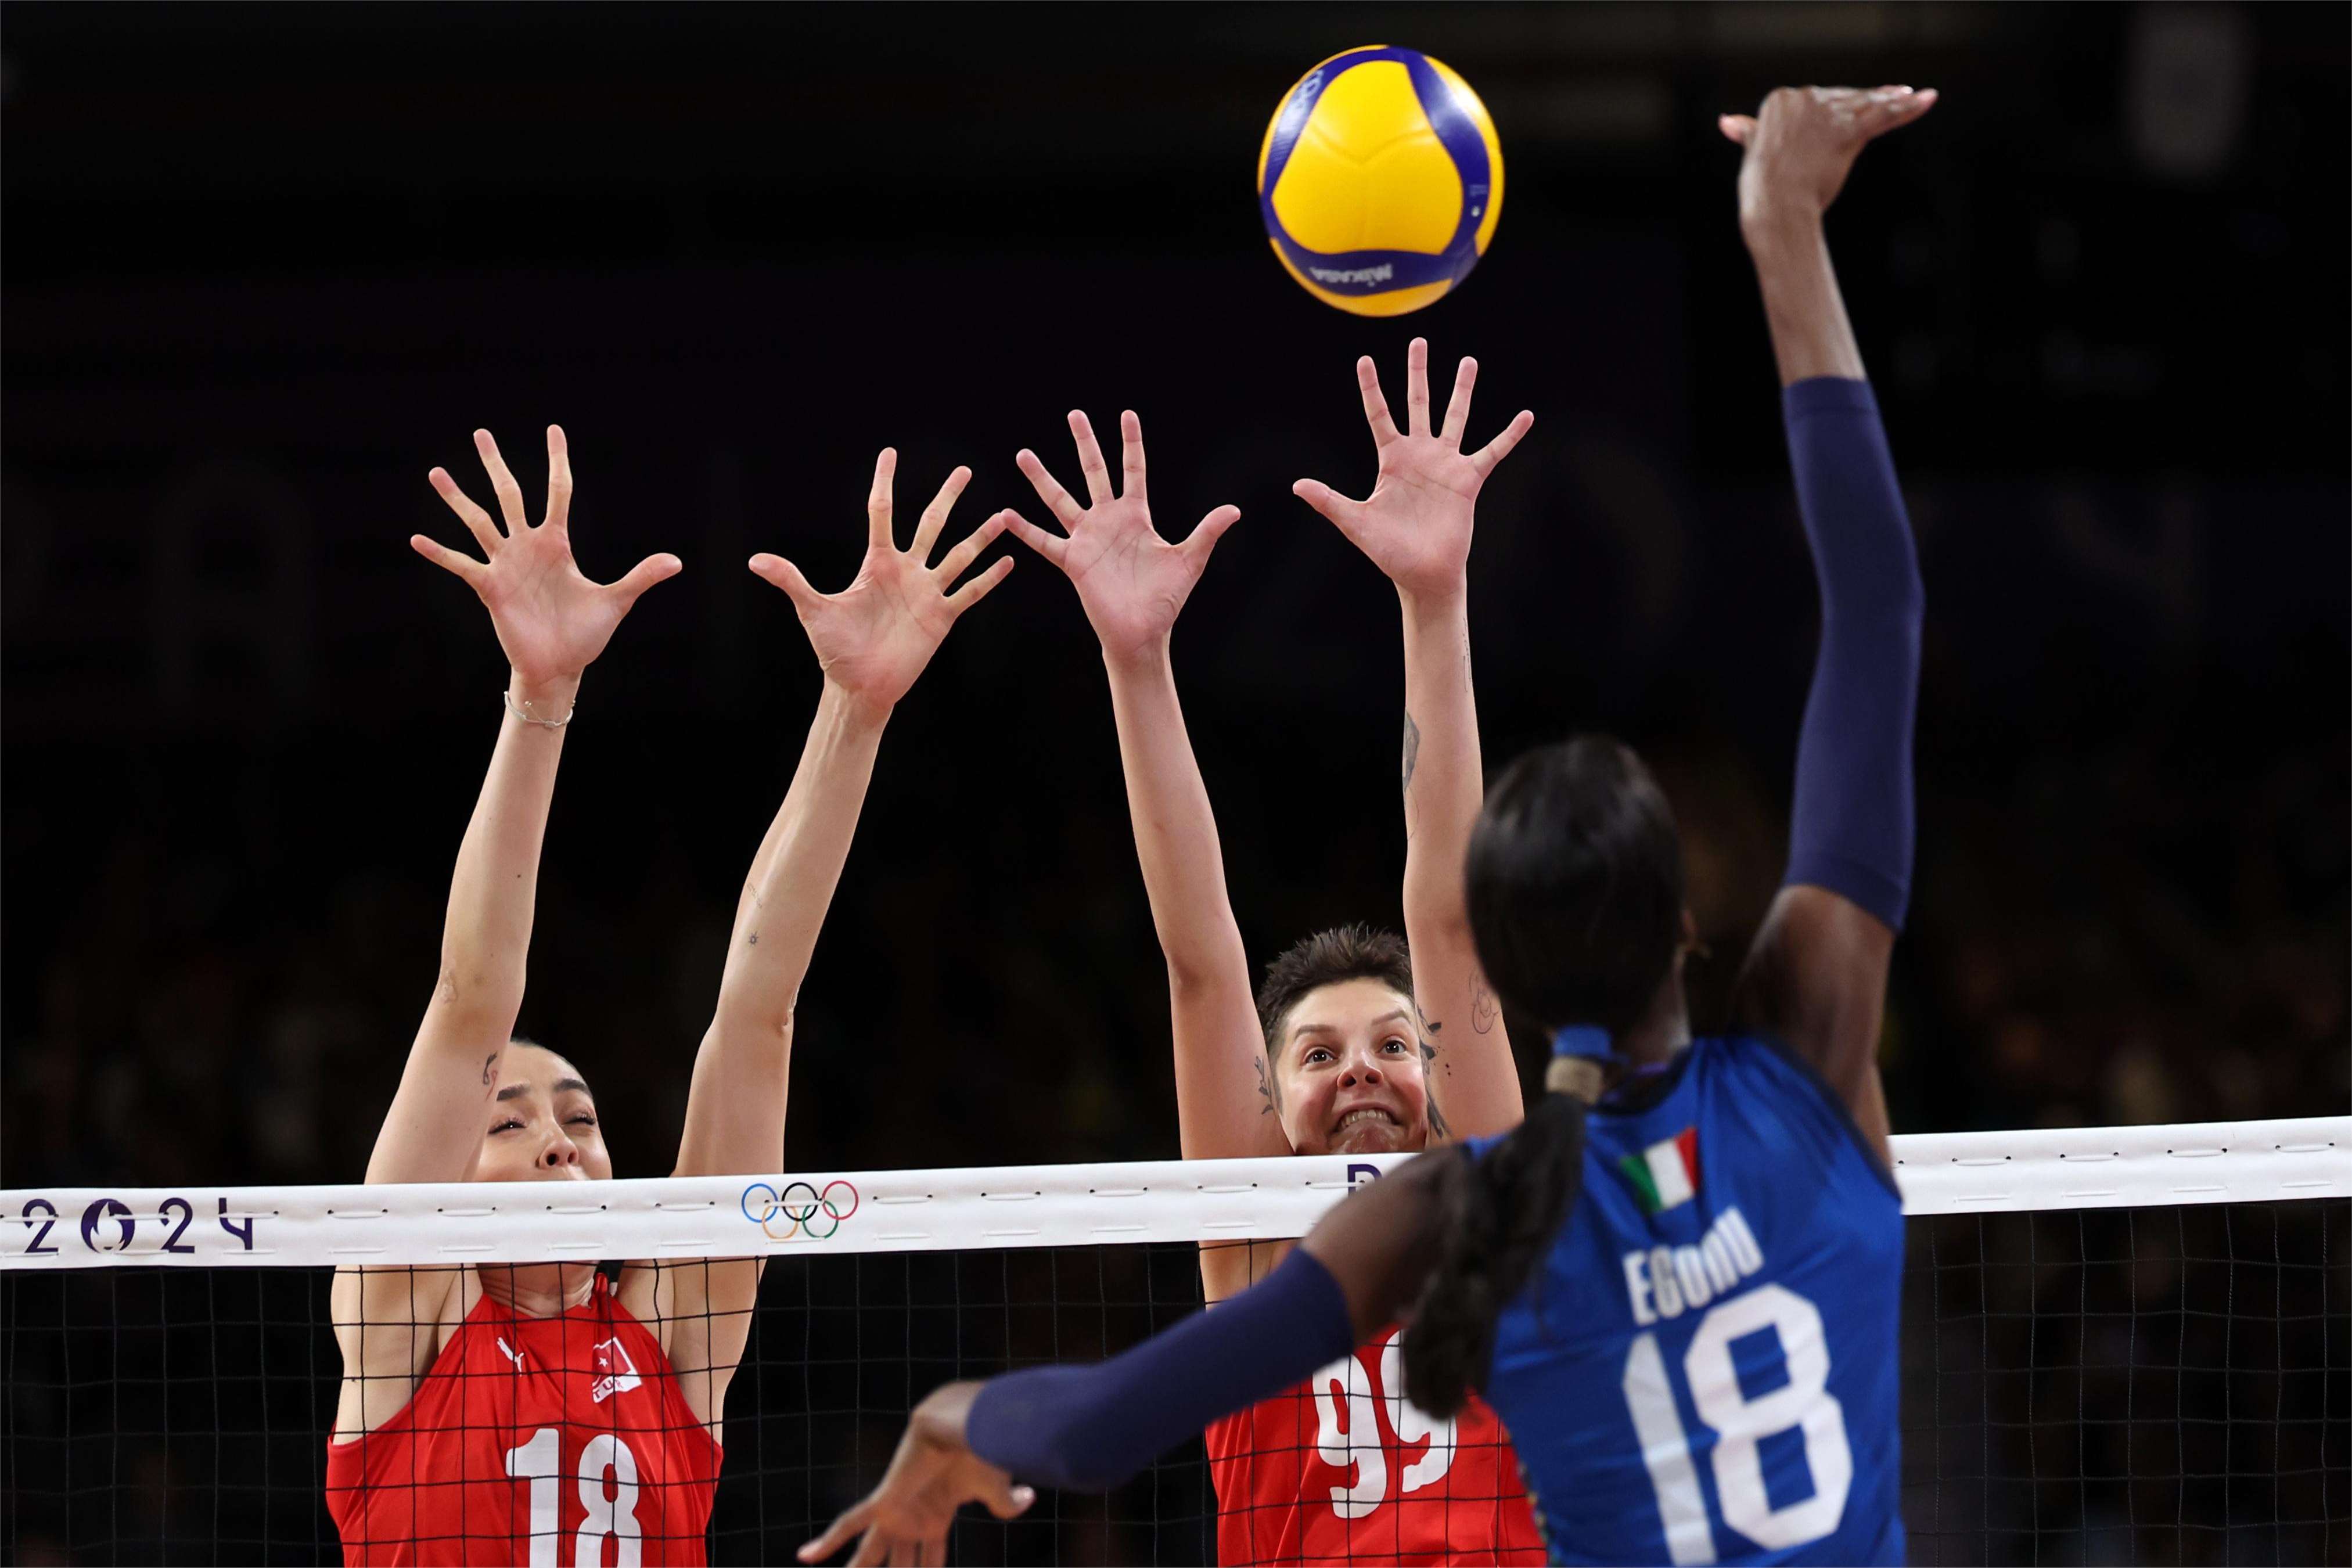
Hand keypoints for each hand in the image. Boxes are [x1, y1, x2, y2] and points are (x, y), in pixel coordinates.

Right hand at [412, 426, 680, 690]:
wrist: (561, 667)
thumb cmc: (585, 634)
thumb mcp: (616, 601)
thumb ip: (641, 577)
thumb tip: (676, 561)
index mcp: (557, 543)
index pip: (558, 492)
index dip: (557, 461)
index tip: (554, 429)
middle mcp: (528, 547)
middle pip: (509, 495)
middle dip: (496, 464)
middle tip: (482, 432)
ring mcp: (506, 565)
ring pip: (478, 521)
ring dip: (457, 499)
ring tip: (436, 472)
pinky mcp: (490, 588)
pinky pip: (462, 565)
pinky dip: (440, 554)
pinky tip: (417, 540)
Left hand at [750, 451, 1012, 713]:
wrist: (859, 686)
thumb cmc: (835, 649)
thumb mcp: (813, 610)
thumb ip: (791, 580)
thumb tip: (755, 561)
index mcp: (877, 564)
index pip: (882, 512)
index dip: (885, 481)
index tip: (890, 453)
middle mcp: (906, 572)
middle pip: (931, 525)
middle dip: (947, 497)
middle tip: (963, 471)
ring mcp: (927, 592)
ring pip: (959, 555)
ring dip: (981, 537)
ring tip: (1002, 516)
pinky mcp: (942, 617)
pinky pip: (969, 593)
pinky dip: (989, 579)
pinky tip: (1009, 561)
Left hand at [799, 1381, 1034, 1566]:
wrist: (962, 1423)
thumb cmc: (981, 1451)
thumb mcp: (994, 1488)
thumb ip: (1007, 1503)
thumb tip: (1028, 1498)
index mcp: (938, 1518)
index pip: (931, 1561)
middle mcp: (913, 1518)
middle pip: (899, 1563)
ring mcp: (896, 1512)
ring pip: (869, 1554)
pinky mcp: (883, 1502)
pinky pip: (848, 1524)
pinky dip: (826, 1542)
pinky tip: (805, 1559)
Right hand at [1002, 410, 1239, 664]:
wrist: (1143, 632)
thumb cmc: (1166, 600)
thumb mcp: (1190, 561)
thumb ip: (1207, 532)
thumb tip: (1234, 510)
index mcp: (1136, 517)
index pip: (1133, 471)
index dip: (1131, 443)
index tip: (1126, 414)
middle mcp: (1108, 522)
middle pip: (1094, 473)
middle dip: (1084, 444)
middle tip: (1074, 414)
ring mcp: (1088, 540)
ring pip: (1061, 500)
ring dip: (1042, 478)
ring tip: (1023, 454)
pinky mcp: (1074, 562)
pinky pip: (1046, 542)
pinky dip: (1026, 530)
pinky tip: (1006, 514)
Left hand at [1292, 338, 1532, 604]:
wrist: (1422, 574)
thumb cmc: (1388, 551)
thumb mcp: (1355, 522)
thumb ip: (1329, 501)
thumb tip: (1296, 485)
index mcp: (1391, 460)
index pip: (1378, 414)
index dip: (1371, 388)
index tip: (1364, 359)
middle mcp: (1419, 455)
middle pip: (1418, 404)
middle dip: (1417, 373)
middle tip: (1417, 342)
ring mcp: (1445, 464)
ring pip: (1455, 417)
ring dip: (1461, 390)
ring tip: (1468, 361)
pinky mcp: (1468, 479)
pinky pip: (1493, 452)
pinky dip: (1510, 435)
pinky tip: (1526, 416)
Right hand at [1720, 85, 1937, 234]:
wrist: (1775, 211)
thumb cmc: (1762, 191)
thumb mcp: (1755, 154)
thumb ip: (1749, 133)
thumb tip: (1727, 121)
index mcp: (1778, 101)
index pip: (1818, 100)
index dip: (1841, 103)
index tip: (1859, 102)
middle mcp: (1802, 99)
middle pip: (1845, 99)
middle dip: (1872, 99)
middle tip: (1900, 94)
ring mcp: (1825, 114)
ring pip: (1867, 105)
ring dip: (1896, 99)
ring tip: (1916, 95)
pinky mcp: (1845, 130)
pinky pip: (1882, 115)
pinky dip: (1907, 107)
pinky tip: (1926, 98)